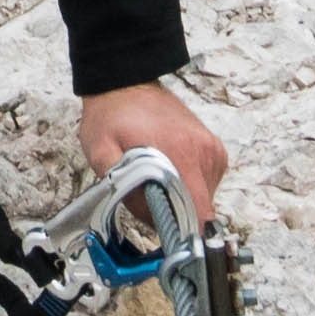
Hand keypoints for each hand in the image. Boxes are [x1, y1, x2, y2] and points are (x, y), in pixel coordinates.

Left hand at [80, 81, 227, 223]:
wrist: (126, 82)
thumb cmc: (112, 115)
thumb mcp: (101, 153)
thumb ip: (122, 189)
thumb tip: (149, 218)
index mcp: (181, 153)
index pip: (199, 212)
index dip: (182, 231)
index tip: (166, 232)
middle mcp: (203, 151)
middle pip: (200, 209)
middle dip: (176, 214)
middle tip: (149, 198)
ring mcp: (212, 148)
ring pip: (204, 198)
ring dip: (181, 197)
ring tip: (156, 178)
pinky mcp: (213, 148)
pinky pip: (206, 182)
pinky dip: (188, 184)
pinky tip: (169, 170)